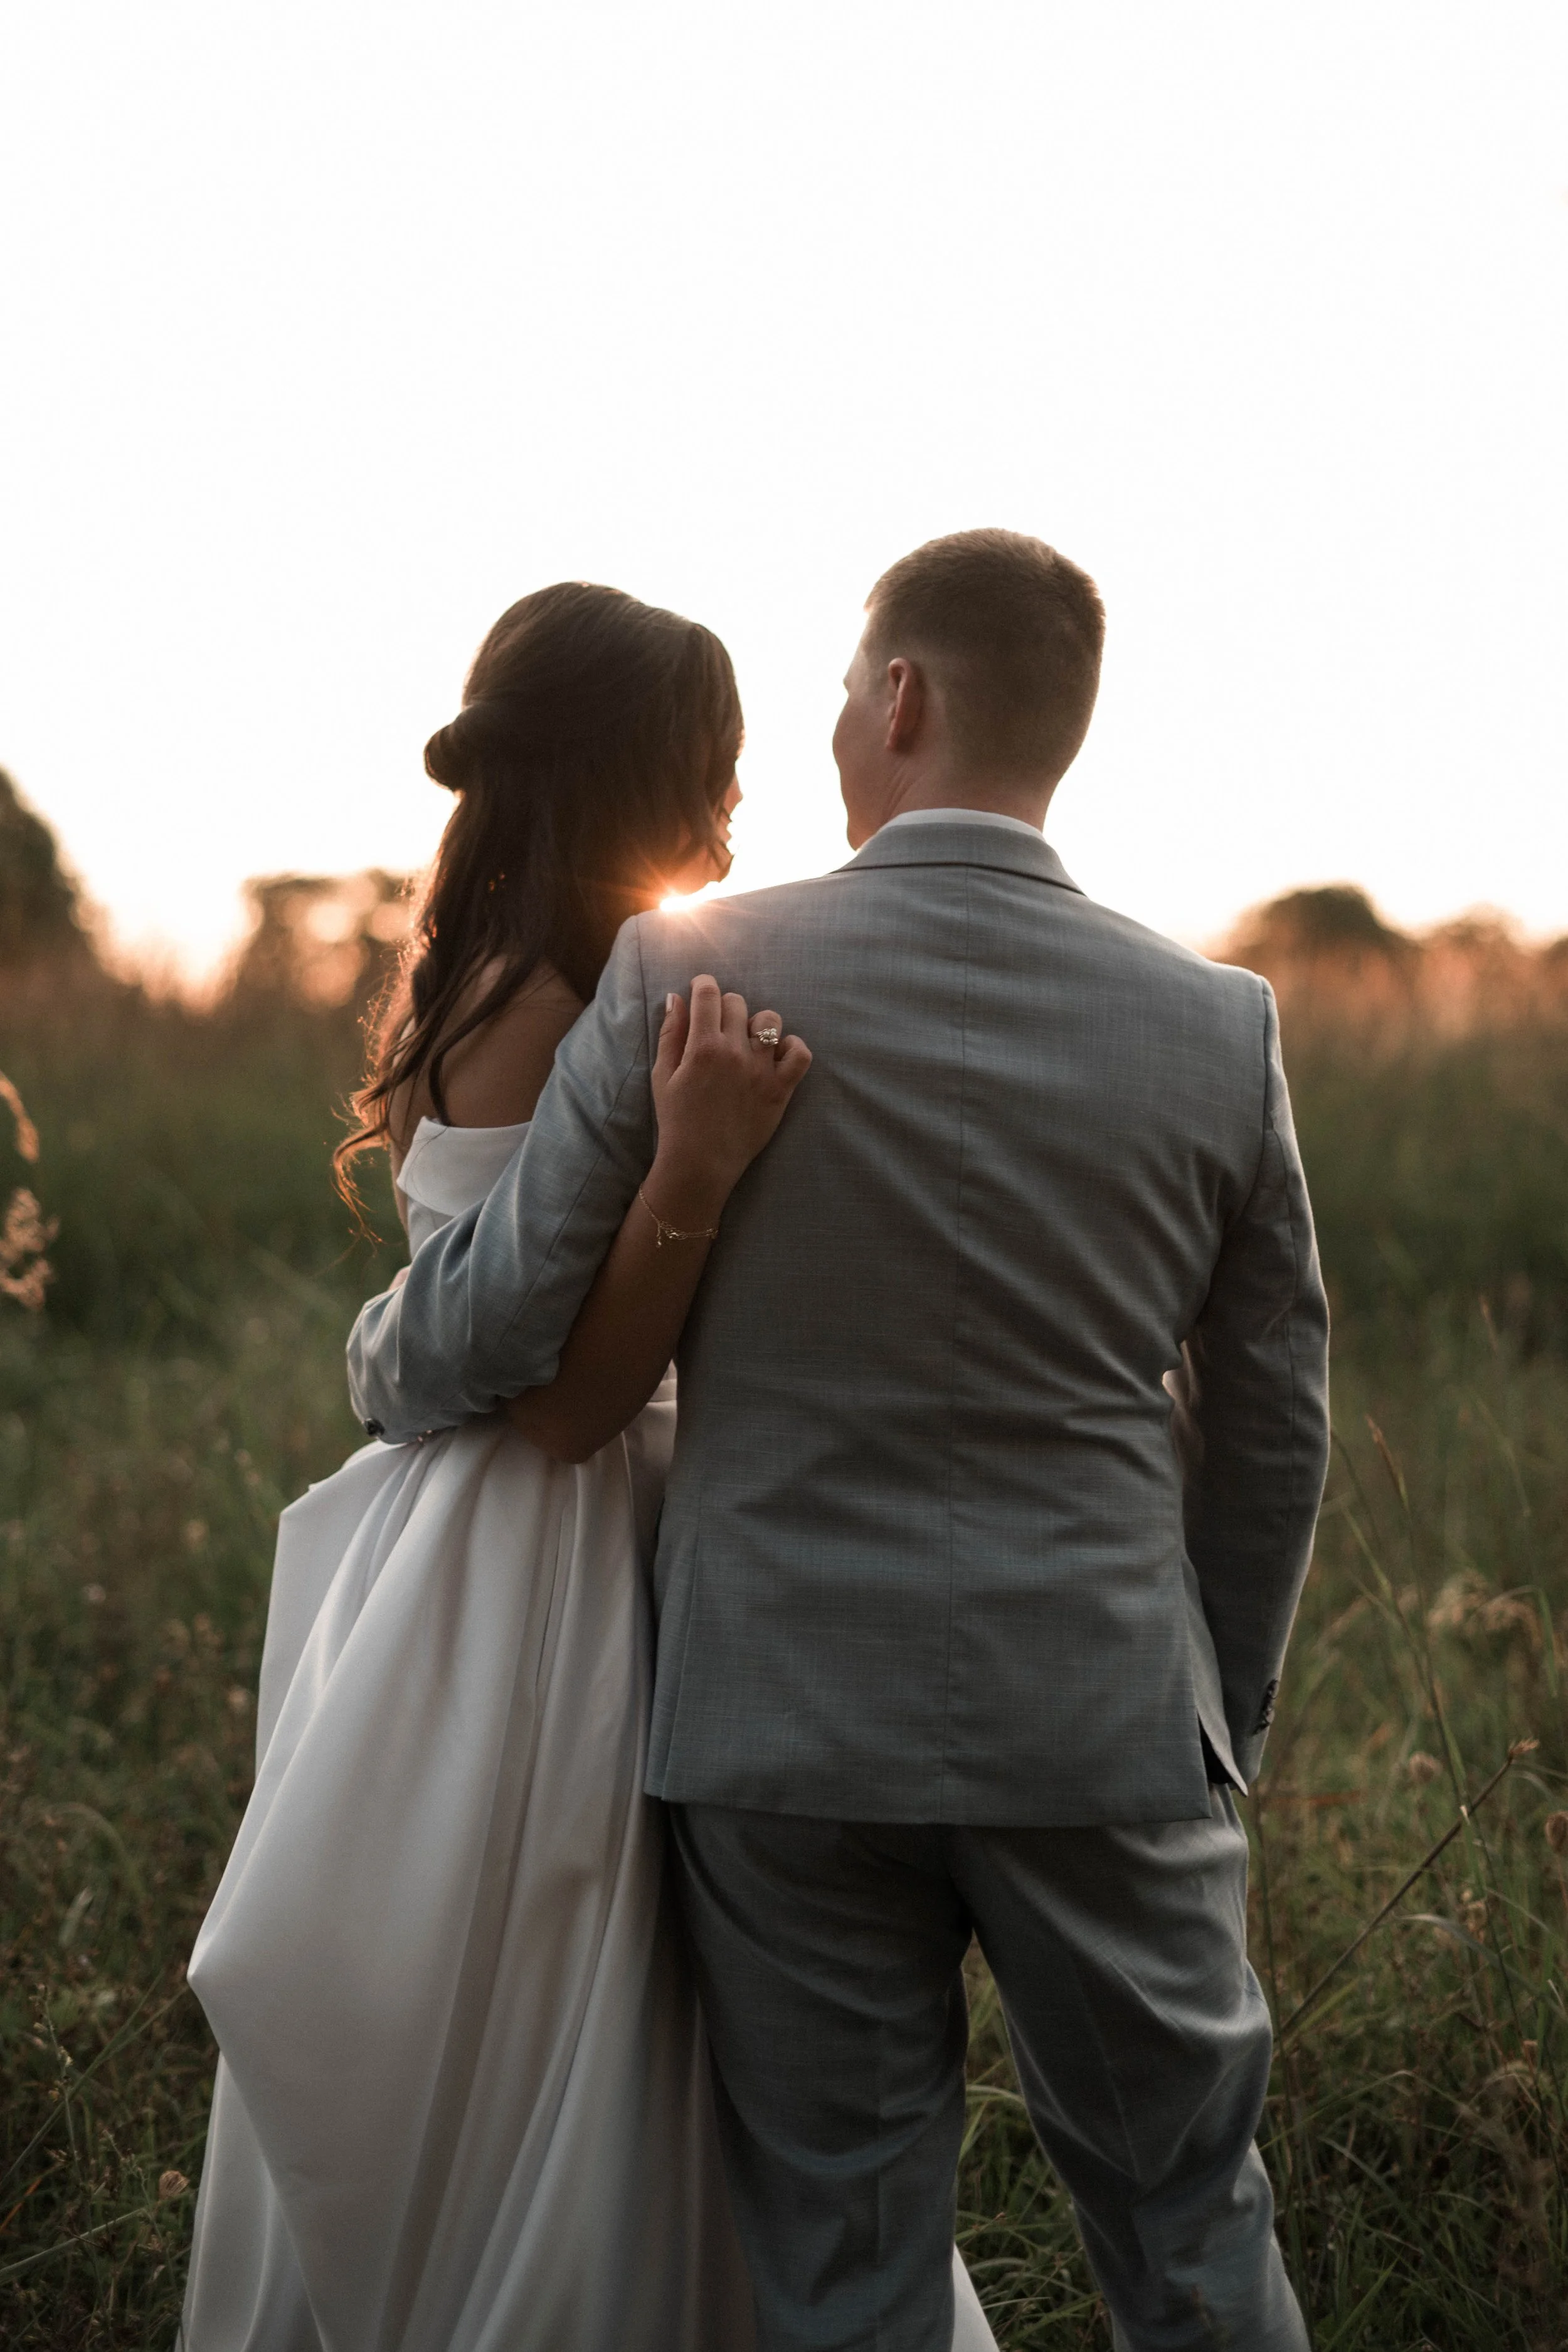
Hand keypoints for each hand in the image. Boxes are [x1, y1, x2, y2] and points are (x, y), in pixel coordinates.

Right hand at [646, 975, 810, 1223]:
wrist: (701, 1163)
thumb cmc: (677, 1119)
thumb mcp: (663, 1075)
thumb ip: (671, 1033)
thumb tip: (676, 997)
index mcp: (702, 1047)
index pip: (709, 994)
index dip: (704, 985)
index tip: (702, 990)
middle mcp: (735, 1053)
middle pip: (737, 1003)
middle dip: (725, 1008)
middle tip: (719, 1028)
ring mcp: (761, 1070)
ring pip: (770, 1020)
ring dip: (757, 1024)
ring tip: (747, 1042)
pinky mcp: (781, 1088)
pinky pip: (800, 1053)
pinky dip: (791, 1047)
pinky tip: (775, 1055)